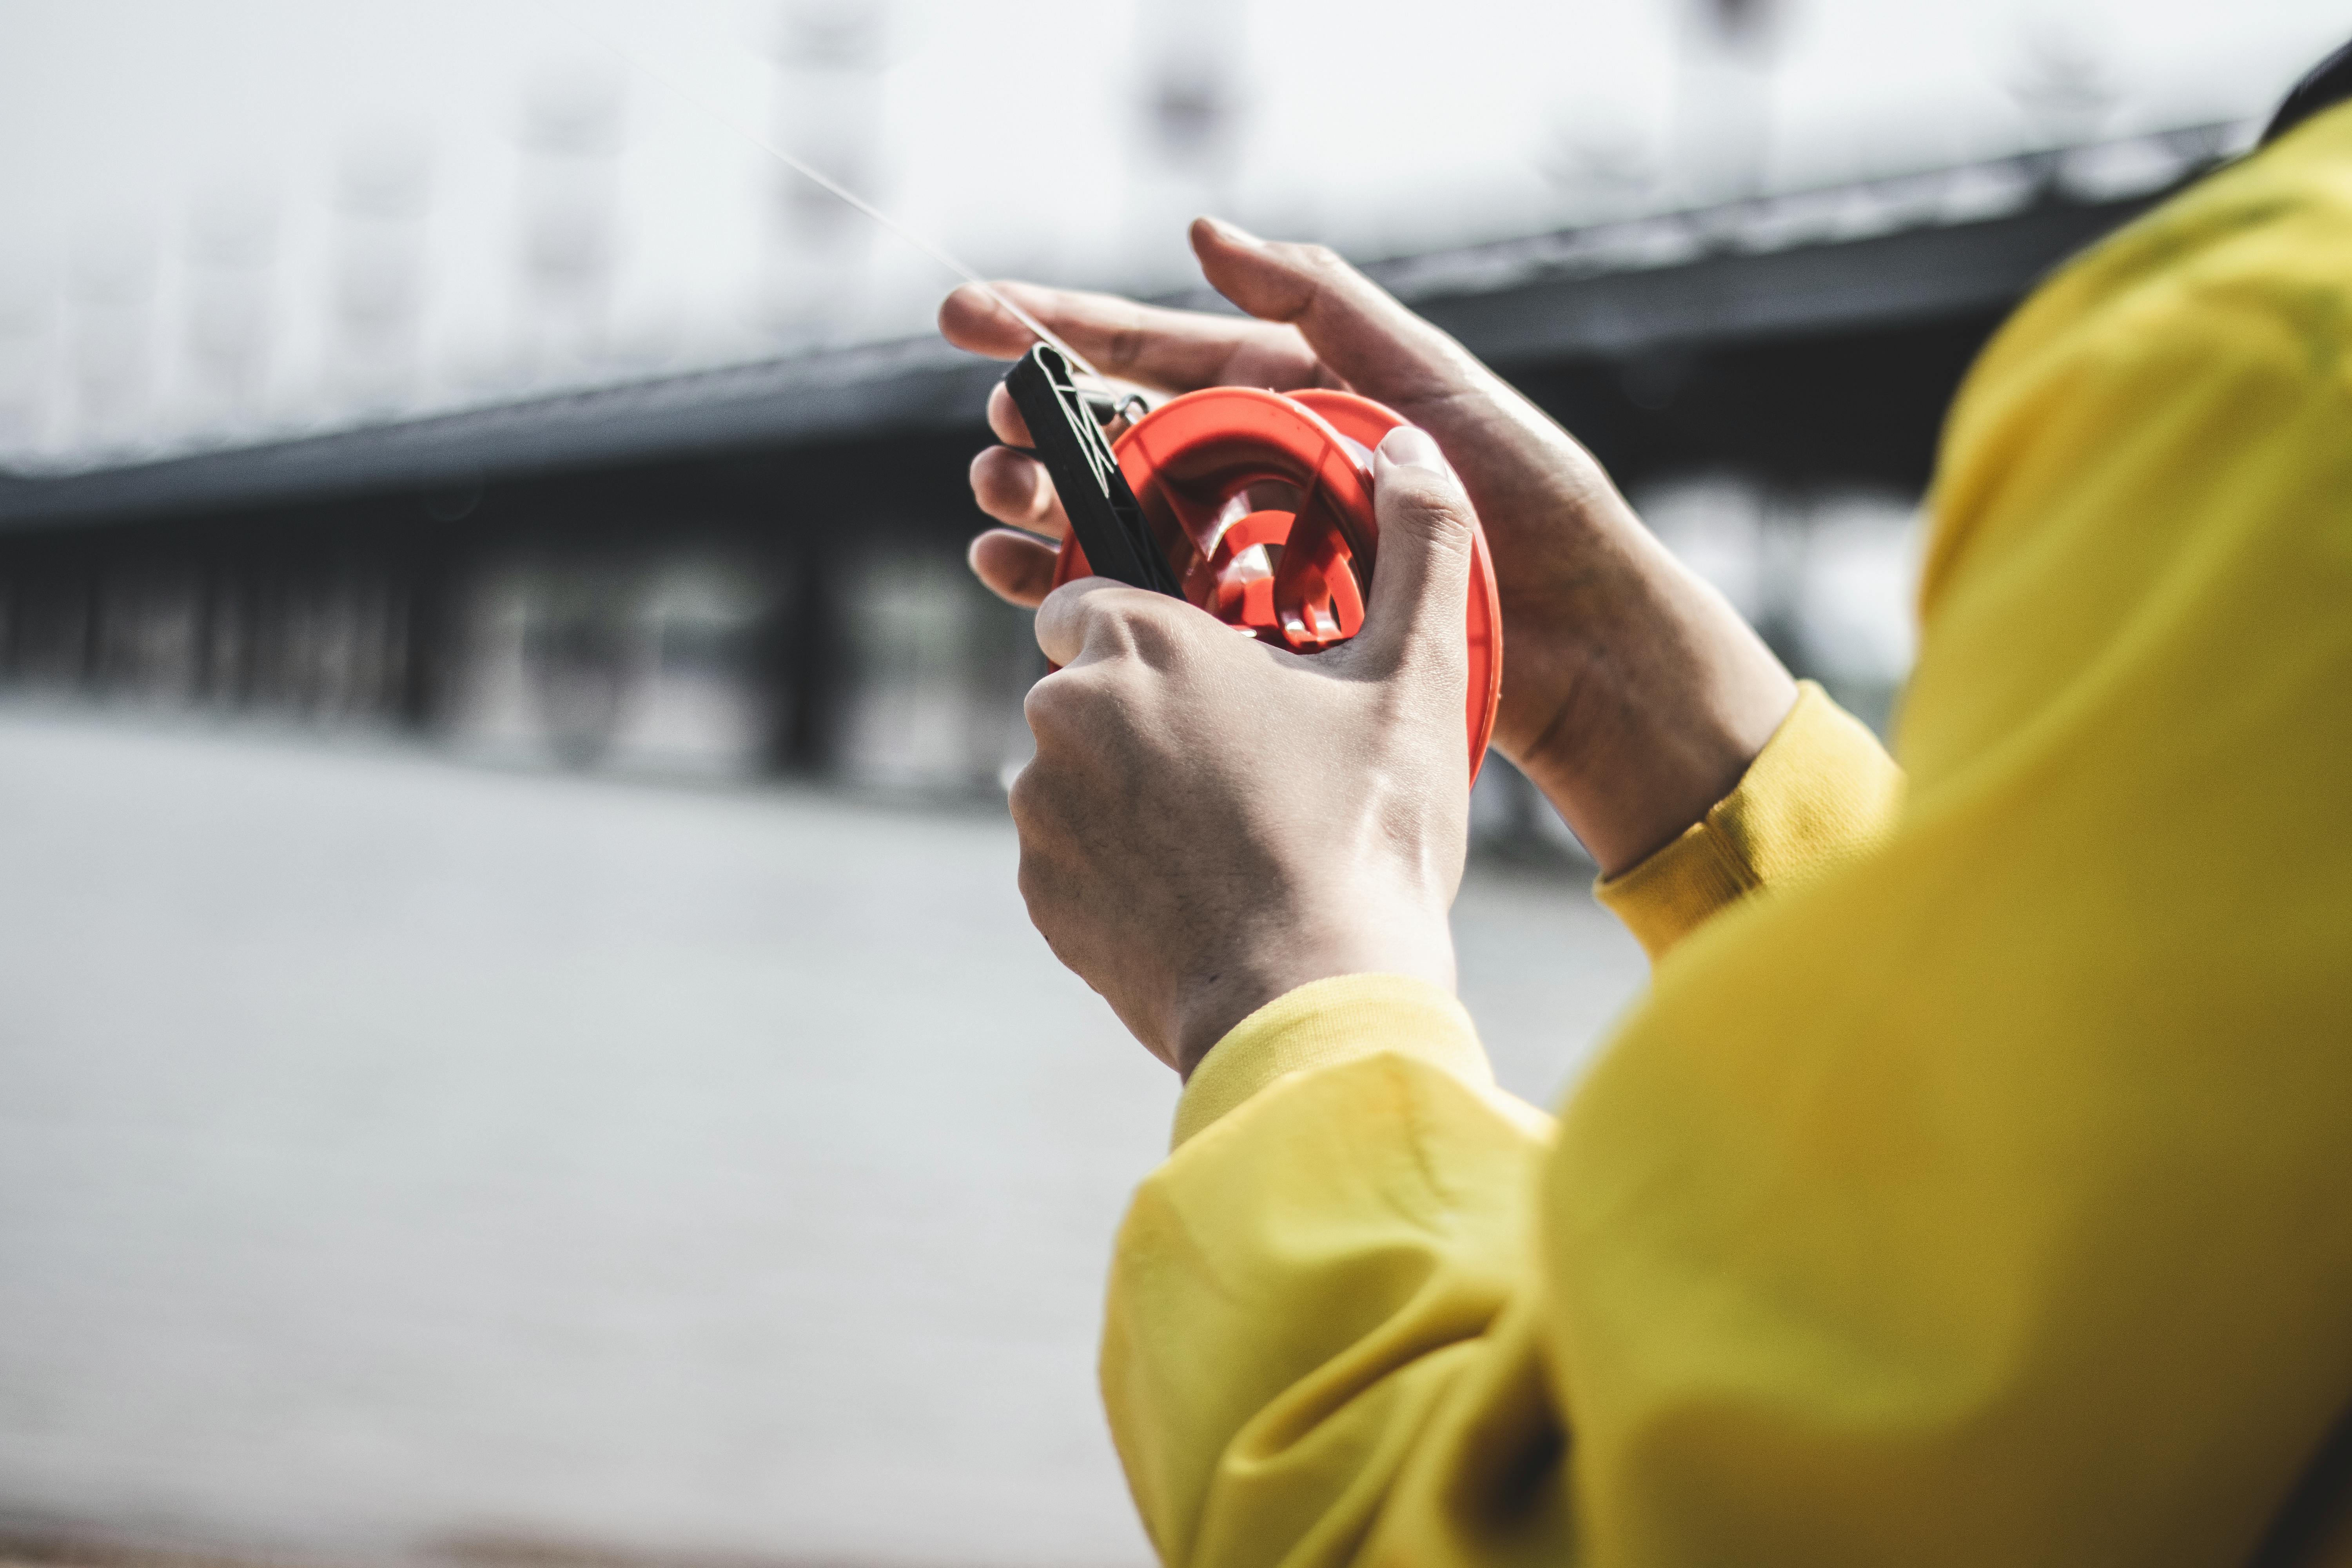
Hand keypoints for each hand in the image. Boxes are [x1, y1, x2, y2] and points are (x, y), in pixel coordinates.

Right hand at [940, 219, 1796, 876]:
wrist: (1579, 635)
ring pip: (1104, 521)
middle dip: (1033, 425)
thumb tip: (1201, 233)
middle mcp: (1249, 472)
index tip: (967, 313)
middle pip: (1107, 437)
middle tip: (993, 430)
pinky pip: (1138, 605)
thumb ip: (1320, 303)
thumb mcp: (1427, 377)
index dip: (1054, 326)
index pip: (1147, 349)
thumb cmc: (1525, 494)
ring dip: (1036, 507)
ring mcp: (1242, 553)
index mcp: (1281, 398)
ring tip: (994, 500)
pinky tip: (1019, 576)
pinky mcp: (1248, 633)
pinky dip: (1067, 588)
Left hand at [1013, 427, 1472, 1076]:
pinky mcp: (1041, 896)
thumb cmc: (1366, 832)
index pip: (1093, 597)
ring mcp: (1041, 810)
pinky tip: (1203, 898)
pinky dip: (1122, 873)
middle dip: (1153, 720)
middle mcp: (1063, 713)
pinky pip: (1072, 861)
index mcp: (1138, 640)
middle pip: (1091, 691)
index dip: (1160, 636)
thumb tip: (1413, 446)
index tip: (1221, 682)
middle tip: (1249, 773)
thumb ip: (1420, 543)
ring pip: (1078, 776)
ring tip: (1234, 843)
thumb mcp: (1416, 676)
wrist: (1314, 998)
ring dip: (1136, 796)